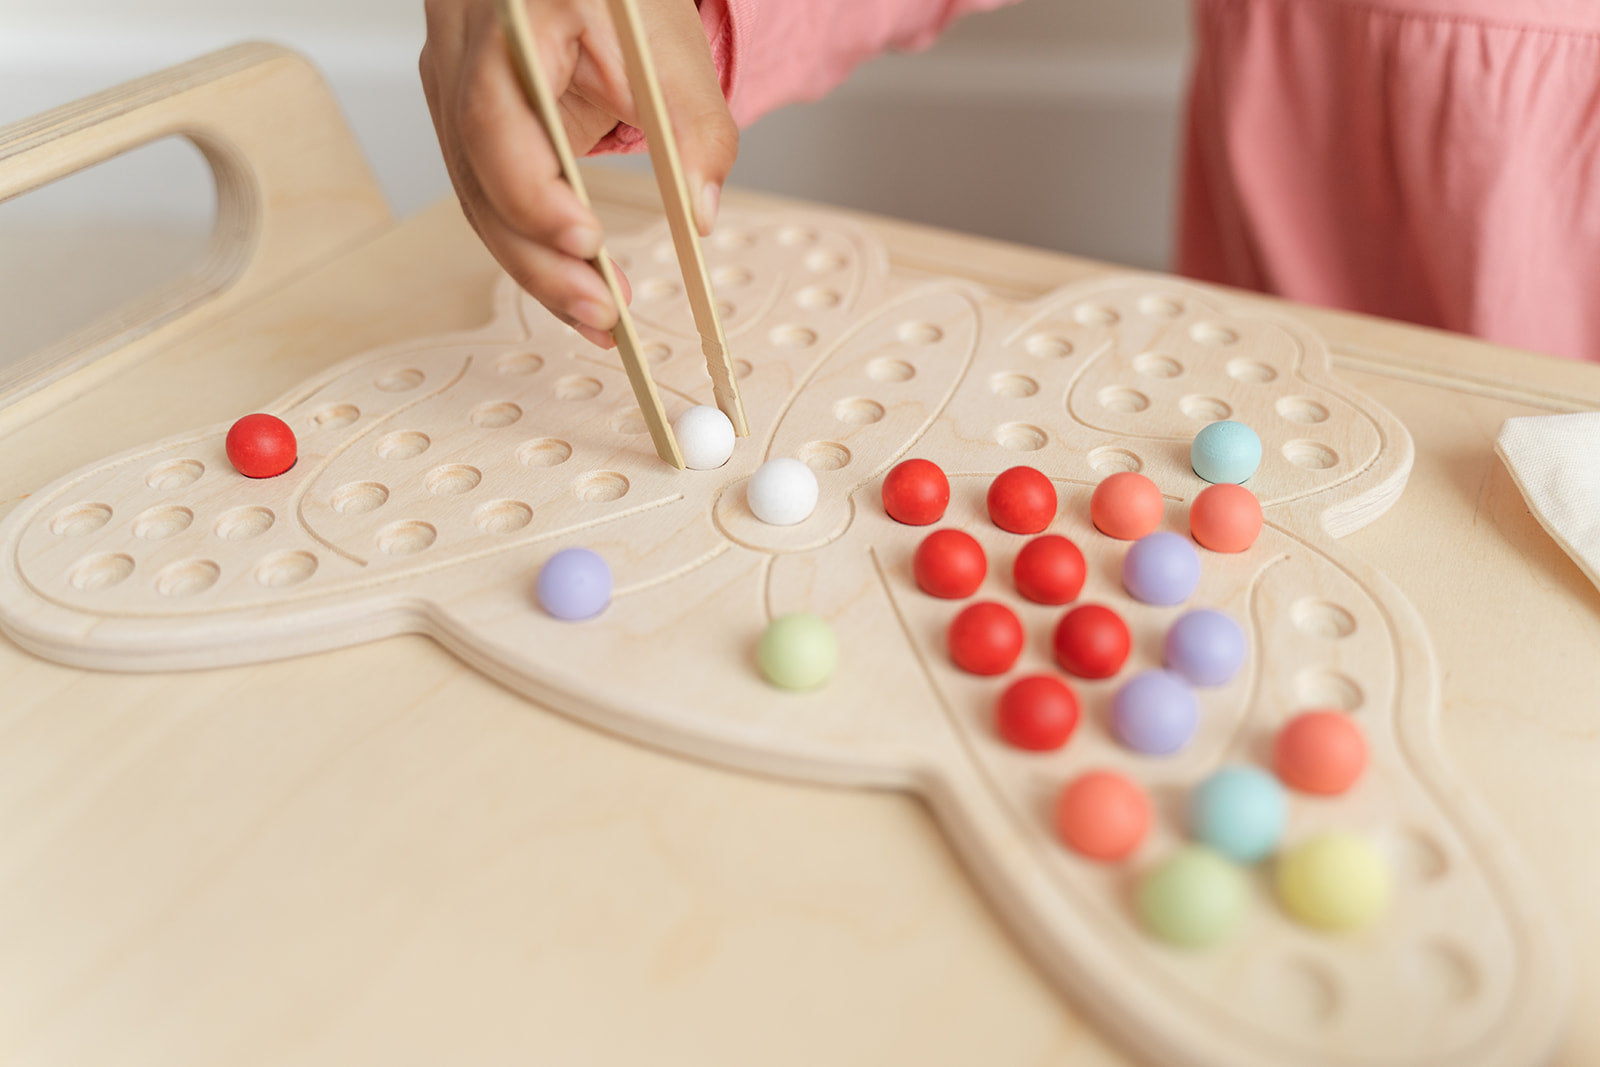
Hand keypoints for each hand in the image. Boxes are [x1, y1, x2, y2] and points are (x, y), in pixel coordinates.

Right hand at [420, 0, 737, 347]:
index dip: (533, 193)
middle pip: (479, 179)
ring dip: (538, 270)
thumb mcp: (670, 48)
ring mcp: (452, 91)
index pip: (494, 120)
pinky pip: (491, 201)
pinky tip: (577, 292)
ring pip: (479, 203)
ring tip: (600, 319)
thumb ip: (695, 128)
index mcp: (509, 21)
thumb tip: (700, 212)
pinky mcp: (465, 125)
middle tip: (603, 311)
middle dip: (540, 259)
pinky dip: (535, 251)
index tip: (589, 241)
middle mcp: (462, 55)